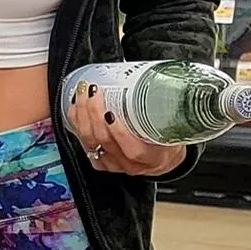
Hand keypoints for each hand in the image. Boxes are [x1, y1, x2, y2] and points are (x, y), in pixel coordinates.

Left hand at [68, 83, 185, 176]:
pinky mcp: (101, 162)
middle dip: (94, 114)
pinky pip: (84, 143)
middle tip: (92, 91)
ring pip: (90, 142)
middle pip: (105, 141)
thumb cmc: (167, 141)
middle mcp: (130, 164)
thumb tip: (162, 85)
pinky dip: (77, 123)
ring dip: (82, 115)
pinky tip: (76, 107)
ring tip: (82, 94)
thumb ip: (168, 114)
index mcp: (151, 157)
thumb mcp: (174, 129)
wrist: (161, 159)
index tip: (110, 113)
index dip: (119, 133)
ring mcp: (113, 164)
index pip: (133, 150)